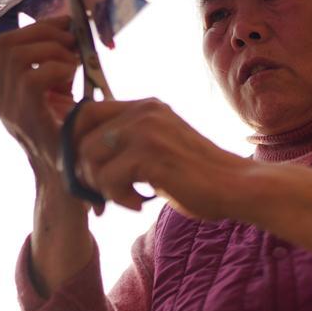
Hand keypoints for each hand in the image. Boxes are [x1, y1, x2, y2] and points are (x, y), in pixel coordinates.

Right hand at [0, 16, 80, 177]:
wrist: (68, 176)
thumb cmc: (67, 132)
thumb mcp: (57, 91)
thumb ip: (55, 63)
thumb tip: (69, 28)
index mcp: (1, 89)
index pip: (7, 43)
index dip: (38, 27)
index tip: (66, 25)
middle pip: (6, 43)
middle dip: (43, 32)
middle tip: (72, 41)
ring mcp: (7, 108)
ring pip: (17, 55)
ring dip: (51, 50)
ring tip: (73, 63)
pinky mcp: (23, 117)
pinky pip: (32, 77)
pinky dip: (57, 68)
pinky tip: (73, 76)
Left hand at [72, 98, 251, 218]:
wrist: (236, 187)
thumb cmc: (197, 177)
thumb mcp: (157, 149)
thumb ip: (126, 145)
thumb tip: (78, 161)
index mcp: (144, 107)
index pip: (84, 113)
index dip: (75, 144)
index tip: (87, 172)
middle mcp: (142, 111)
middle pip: (80, 137)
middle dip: (84, 172)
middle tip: (103, 193)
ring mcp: (146, 131)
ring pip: (90, 159)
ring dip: (103, 188)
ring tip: (129, 198)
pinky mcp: (150, 155)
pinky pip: (107, 179)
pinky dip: (119, 199)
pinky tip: (141, 203)